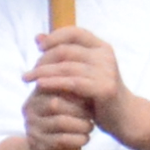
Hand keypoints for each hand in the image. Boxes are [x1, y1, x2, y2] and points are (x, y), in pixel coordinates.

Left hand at [23, 25, 128, 149]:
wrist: (122, 116)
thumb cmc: (97, 93)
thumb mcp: (80, 71)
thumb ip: (62, 54)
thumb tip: (38, 37)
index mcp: (101, 47)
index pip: (75, 32)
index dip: (55, 37)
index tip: (39, 47)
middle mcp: (105, 56)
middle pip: (65, 50)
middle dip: (43, 60)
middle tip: (29, 72)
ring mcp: (106, 71)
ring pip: (66, 67)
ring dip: (42, 72)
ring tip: (26, 78)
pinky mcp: (104, 88)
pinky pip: (72, 82)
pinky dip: (53, 82)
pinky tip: (39, 85)